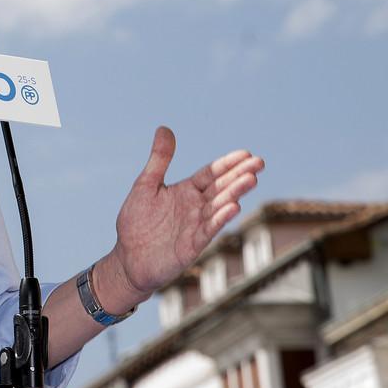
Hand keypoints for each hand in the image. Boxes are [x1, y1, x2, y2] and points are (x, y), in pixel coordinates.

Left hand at [96, 126, 263, 312]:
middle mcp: (196, 206)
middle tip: (259, 162)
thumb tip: (165, 128)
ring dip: (235, 193)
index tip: (247, 153)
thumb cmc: (136, 222)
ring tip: (251, 179)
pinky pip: (209, 229)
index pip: (212, 173)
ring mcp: (196, 225)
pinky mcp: (193, 244)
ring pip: (220, 206)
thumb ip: (159, 159)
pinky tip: (234, 206)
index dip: (228, 164)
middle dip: (240, 175)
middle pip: (222, 187)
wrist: (128, 259)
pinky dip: (221, 217)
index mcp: (186, 190)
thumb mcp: (145, 185)